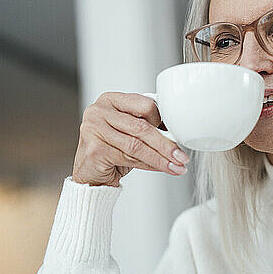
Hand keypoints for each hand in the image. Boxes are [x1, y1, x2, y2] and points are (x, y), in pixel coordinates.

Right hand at [72, 92, 190, 186]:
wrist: (91, 174)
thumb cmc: (112, 150)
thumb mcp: (130, 132)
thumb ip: (148, 126)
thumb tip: (177, 134)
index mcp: (112, 100)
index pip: (144, 104)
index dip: (164, 120)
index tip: (178, 133)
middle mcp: (99, 111)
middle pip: (141, 126)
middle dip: (166, 143)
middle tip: (182, 155)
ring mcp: (93, 129)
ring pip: (136, 145)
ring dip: (161, 158)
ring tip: (176, 165)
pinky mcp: (94, 149)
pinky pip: (129, 158)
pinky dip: (149, 165)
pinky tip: (162, 168)